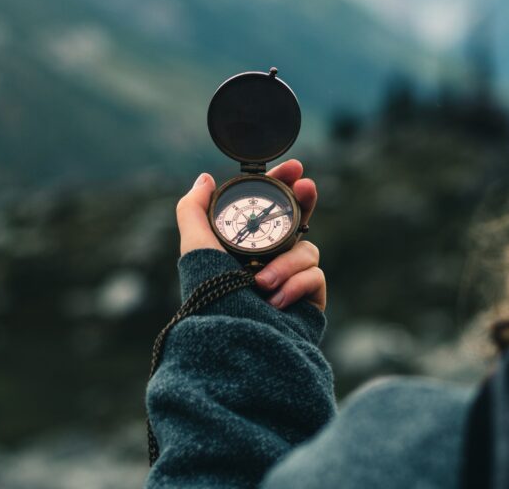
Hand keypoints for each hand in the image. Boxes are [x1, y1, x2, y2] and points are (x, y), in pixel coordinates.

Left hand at [175, 159, 324, 310]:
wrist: (234, 341)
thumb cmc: (212, 296)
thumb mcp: (195, 248)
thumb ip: (194, 209)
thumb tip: (205, 178)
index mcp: (245, 247)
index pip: (269, 209)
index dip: (283, 185)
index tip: (294, 167)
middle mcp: (269, 261)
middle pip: (298, 221)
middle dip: (304, 201)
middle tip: (307, 186)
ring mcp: (291, 281)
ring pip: (306, 249)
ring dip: (286, 262)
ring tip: (262, 283)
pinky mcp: (309, 300)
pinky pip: (315, 276)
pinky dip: (295, 285)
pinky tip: (276, 301)